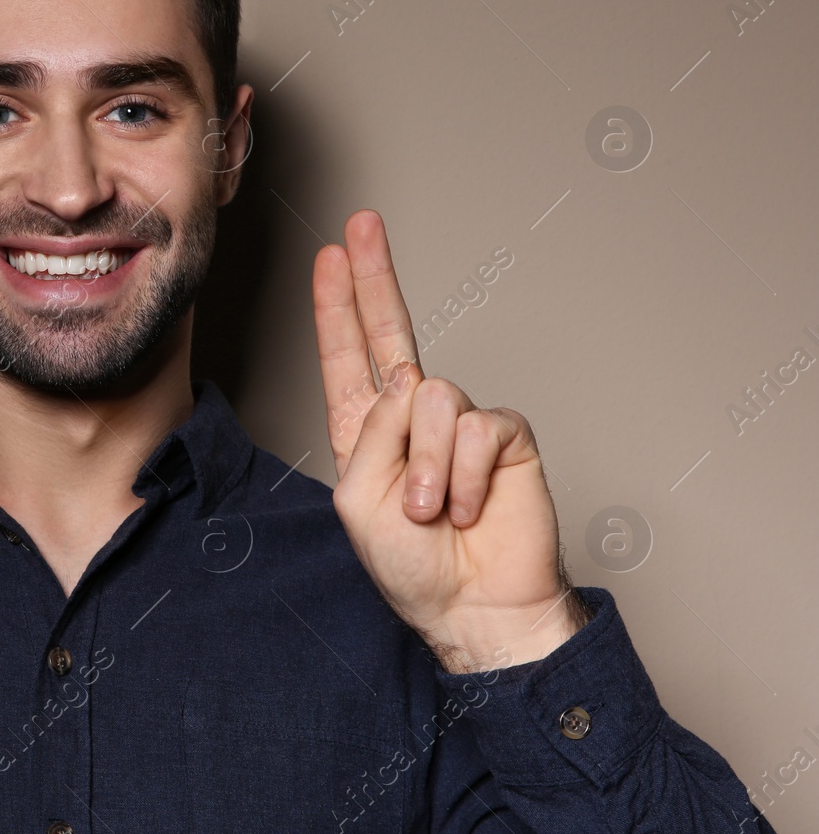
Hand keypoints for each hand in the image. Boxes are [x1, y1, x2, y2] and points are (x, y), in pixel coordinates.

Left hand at [312, 211, 587, 671]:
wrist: (475, 609)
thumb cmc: (414, 566)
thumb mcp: (358, 501)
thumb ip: (370, 434)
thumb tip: (408, 380)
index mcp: (368, 433)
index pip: (348, 358)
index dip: (338, 307)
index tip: (329, 255)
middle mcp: (411, 419)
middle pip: (393, 332)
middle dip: (373, 277)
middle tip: (363, 225)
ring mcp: (458, 424)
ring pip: (428, 397)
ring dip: (424, 467)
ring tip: (432, 512)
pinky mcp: (503, 437)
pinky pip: (472, 428)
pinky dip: (460, 476)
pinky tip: (467, 508)